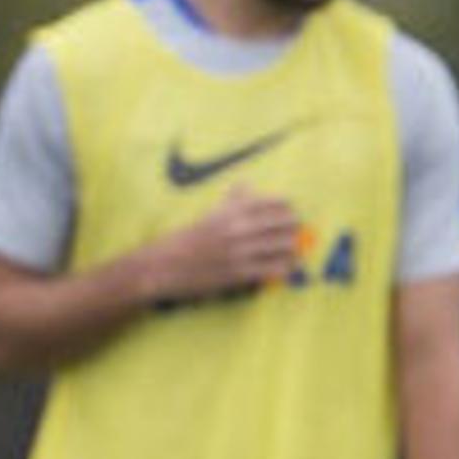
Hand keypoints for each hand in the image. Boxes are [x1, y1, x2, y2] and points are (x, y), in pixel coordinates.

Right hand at [139, 185, 302, 304]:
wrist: (163, 267)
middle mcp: (238, 228)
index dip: (286, 207)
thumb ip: (231, 200)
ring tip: (294, 249)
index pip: (271, 203)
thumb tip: (246, 184)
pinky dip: (284, 268)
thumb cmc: (186, 239)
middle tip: (296, 230)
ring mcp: (240, 251)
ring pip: (282, 246)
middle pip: (282, 223)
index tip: (290, 211)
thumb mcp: (209, 215)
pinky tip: (287, 268)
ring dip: (292, 247)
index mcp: (231, 211)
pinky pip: (272, 269)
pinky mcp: (238, 274)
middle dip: (293, 227)